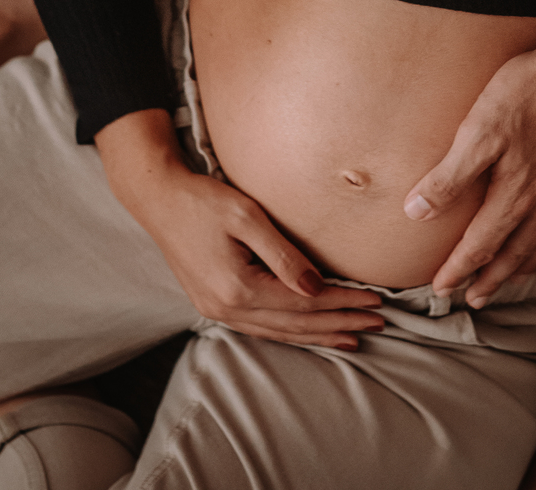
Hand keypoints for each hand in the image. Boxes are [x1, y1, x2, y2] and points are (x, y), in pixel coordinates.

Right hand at [96, 110, 383, 346]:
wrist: (158, 200)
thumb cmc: (203, 200)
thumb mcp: (247, 216)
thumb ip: (283, 255)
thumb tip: (316, 288)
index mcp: (237, 288)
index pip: (304, 303)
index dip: (342, 303)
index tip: (375, 300)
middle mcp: (227, 309)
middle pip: (295, 325)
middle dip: (338, 324)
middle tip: (377, 322)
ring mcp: (217, 311)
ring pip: (279, 332)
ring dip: (318, 334)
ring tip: (351, 336)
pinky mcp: (214, 305)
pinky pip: (262, 327)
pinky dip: (291, 331)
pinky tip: (308, 331)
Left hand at [403, 35, 535, 303]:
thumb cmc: (531, 92)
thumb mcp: (478, 130)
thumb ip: (449, 177)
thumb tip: (416, 213)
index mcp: (514, 196)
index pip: (479, 246)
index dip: (457, 270)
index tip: (441, 288)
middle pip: (512, 255)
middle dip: (489, 280)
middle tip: (474, 300)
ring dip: (521, 267)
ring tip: (509, 280)